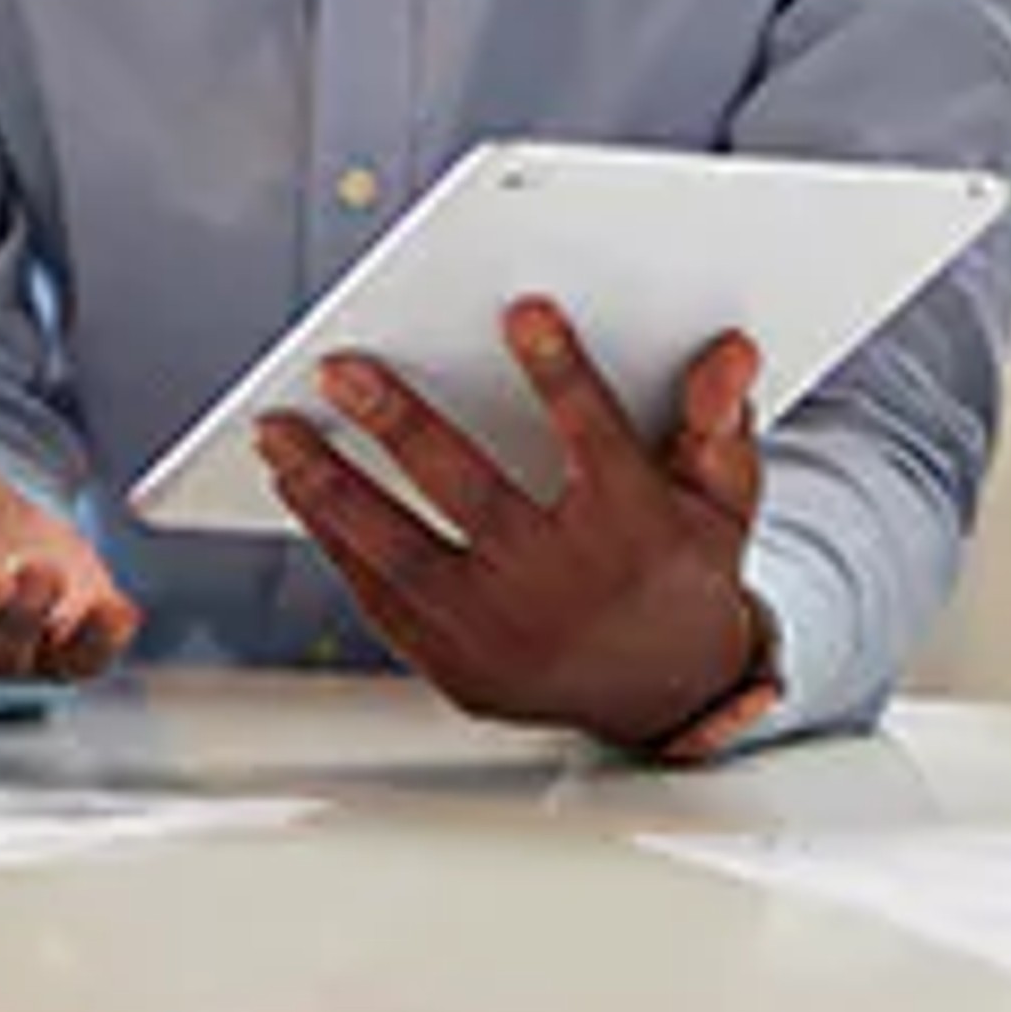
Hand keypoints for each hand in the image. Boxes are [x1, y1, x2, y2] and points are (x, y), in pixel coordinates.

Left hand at [258, 299, 774, 757]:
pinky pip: (383, 602)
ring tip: (280, 435)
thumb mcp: (722, 497)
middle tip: (341, 368)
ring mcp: (502, 637)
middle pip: (468, 492)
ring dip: (330, 486)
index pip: (592, 435)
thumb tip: (730, 352)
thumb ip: (717, 419)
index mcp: (631, 532)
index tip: (523, 311)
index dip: (559, 370)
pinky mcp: (459, 670)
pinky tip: (304, 496)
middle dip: (398, 423)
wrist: (670, 700)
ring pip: (399, 551)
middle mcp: (561, 588)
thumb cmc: (684, 570)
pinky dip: (338, 546)